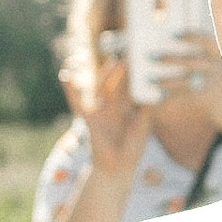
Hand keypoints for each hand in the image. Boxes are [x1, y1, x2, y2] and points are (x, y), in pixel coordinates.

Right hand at [65, 60, 152, 176]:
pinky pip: (79, 101)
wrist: (117, 167)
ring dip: (104, 74)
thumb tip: (155, 93)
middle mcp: (114, 106)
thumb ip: (146, 110)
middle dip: (121, 69)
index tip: (140, 58)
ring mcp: (101, 110)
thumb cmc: (132, 148)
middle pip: (116, 82)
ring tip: (111, 60)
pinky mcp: (90, 117)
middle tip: (128, 54)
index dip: (134, 73)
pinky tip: (66, 76)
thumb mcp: (143, 126)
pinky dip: (71, 90)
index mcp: (128, 107)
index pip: (130, 86)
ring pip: (100, 87)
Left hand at [153, 31, 221, 106]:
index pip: (206, 41)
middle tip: (149, 56)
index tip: (172, 34)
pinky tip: (160, 98)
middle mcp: (220, 67)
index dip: (190, 35)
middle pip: (187, 60)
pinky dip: (171, 96)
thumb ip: (217, 68)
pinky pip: (184, 96)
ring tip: (149, 79)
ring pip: (182, 80)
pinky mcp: (209, 97)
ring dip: (164, 79)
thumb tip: (188, 68)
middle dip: (167, 57)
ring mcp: (214, 82)